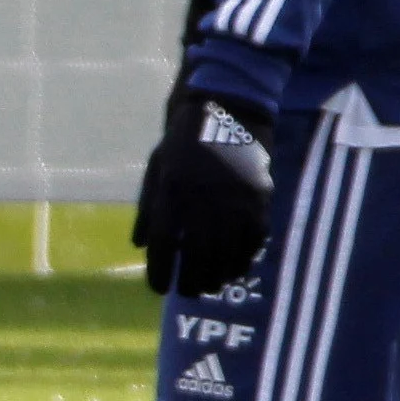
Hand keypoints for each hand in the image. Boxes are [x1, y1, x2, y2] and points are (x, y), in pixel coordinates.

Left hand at [131, 84, 276, 296]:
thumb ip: (148, 209)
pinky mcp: (259, 200)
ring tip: (209, 285)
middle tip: (187, 291)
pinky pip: (253, 243)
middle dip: (191, 283)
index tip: (159, 288)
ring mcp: (235, 202)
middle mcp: (204, 202)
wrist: (228, 108)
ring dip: (217, 278)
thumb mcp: (157, 169)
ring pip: (228, 256)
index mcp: (173, 193)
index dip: (160, 274)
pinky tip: (233, 269)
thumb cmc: (184, 141)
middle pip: (198, 260)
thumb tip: (140, 246)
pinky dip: (242, 261)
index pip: (164, 248)